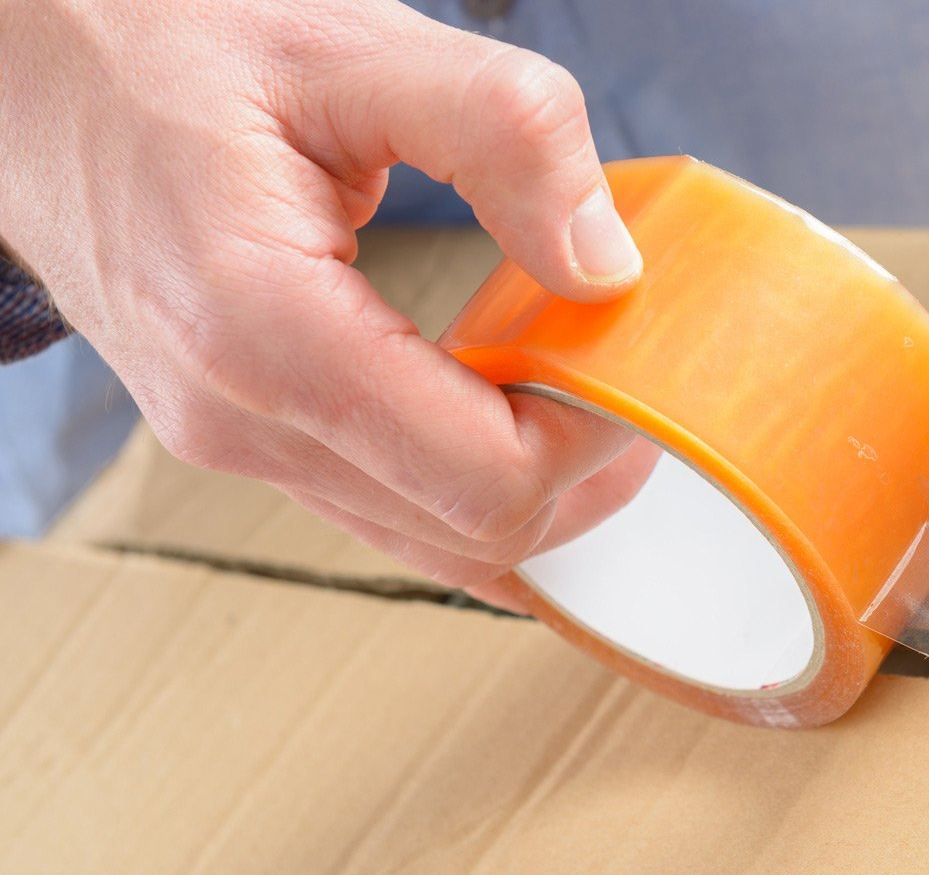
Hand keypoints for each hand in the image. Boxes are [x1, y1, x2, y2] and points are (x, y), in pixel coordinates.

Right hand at [0, 0, 657, 607]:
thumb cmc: (168, 40)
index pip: (485, 479)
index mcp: (262, 331)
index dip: (595, 439)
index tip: (638, 363)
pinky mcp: (242, 433)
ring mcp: (233, 441)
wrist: (32, 66)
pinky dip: (469, 488)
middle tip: (636, 387)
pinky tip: (519, 424)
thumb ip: (503, 135)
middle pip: (473, 534)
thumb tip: (606, 264)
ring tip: (588, 398)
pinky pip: (387, 510)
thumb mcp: (355, 46)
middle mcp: (239, 419)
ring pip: (432, 541)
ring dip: (533, 490)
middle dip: (582, 476)